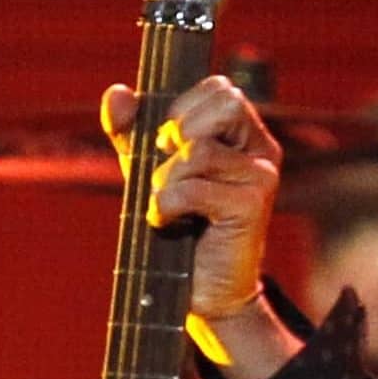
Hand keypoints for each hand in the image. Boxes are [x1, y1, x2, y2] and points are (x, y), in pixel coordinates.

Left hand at [103, 75, 304, 378]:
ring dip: (166, 180)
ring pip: (198, 150)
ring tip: (167, 206)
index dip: (183, 107)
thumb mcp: (147, 170)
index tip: (165, 143)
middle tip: (167, 167)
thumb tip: (117, 93)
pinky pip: (193, 187)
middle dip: (180, 131)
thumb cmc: (178, 225)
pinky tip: (169, 223)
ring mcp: (261, 175)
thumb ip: (131, 130)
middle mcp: (260, 148)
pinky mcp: (253, 205)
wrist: (201, 290)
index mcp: (242, 133)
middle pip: (224, 101)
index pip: (219, 88)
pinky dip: (166, 206)